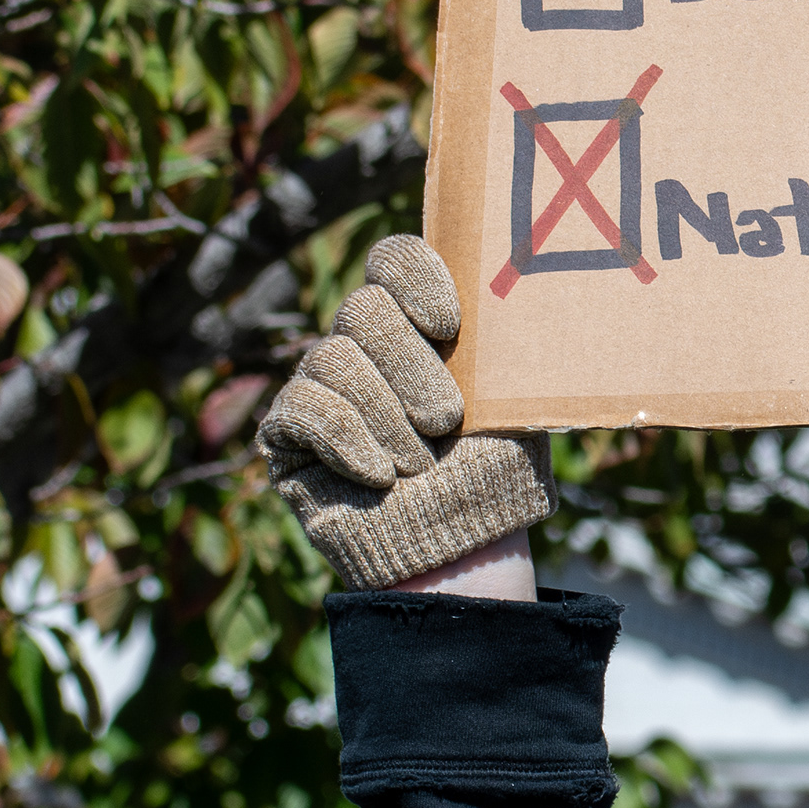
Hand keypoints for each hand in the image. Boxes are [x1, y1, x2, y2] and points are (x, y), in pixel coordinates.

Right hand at [256, 236, 551, 591]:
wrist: (463, 547)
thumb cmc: (496, 470)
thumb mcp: (515, 399)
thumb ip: (505, 341)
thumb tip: (522, 281)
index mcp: (419, 323)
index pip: (394, 260)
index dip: (414, 278)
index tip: (450, 327)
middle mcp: (363, 344)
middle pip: (364, 309)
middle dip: (412, 370)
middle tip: (446, 423)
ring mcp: (320, 384)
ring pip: (333, 357)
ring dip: (388, 419)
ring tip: (419, 465)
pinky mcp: (286, 433)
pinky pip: (302, 408)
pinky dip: (347, 442)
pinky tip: (378, 477)